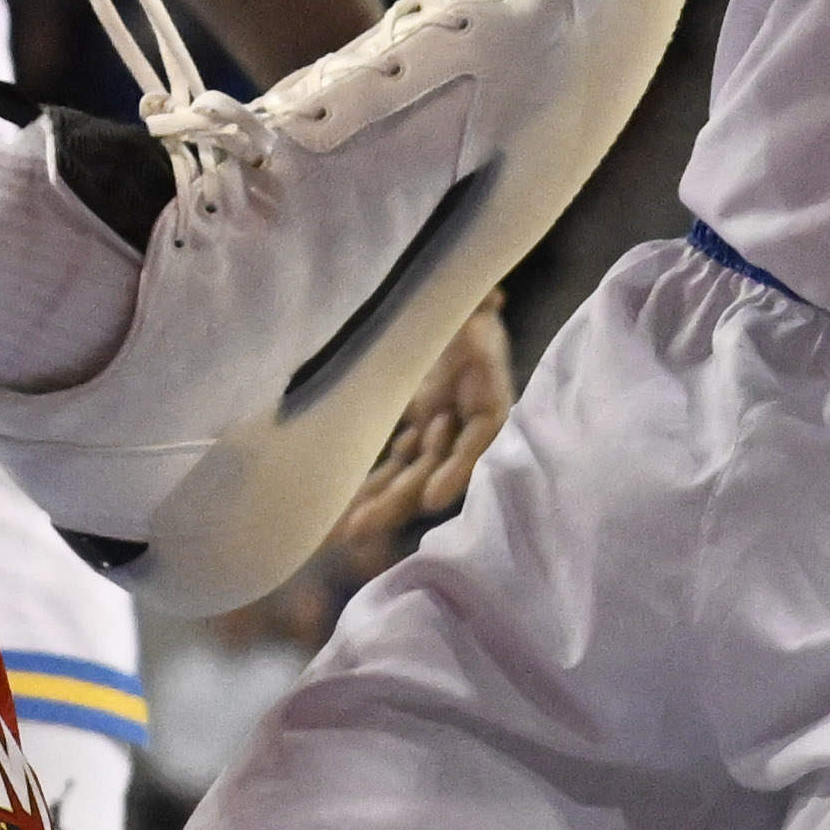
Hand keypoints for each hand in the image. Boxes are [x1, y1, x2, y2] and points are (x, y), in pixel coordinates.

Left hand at [326, 297, 514, 560]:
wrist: (457, 311)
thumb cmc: (468, 307)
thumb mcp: (471, 305)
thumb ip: (477, 306)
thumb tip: (487, 298)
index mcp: (490, 400)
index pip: (477, 441)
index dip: (458, 470)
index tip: (432, 498)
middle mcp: (463, 425)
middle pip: (433, 470)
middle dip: (399, 498)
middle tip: (361, 527)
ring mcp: (436, 432)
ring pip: (408, 474)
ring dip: (378, 501)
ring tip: (342, 531)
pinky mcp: (414, 431)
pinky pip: (391, 462)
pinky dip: (368, 483)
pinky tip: (339, 508)